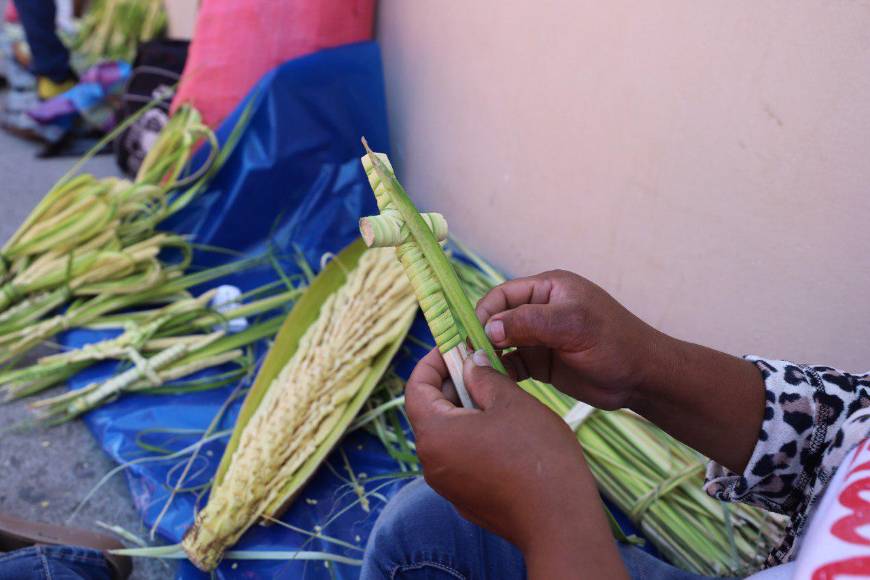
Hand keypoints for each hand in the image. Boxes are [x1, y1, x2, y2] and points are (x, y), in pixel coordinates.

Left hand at [405, 348, 626, 578]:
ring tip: (500, 395)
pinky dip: (475, 437)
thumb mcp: (510, 402)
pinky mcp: (466, 499)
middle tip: (484, 365)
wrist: (559, 521)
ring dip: (467, 410)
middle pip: (431, 410)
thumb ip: (484, 377)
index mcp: (435, 434)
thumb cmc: (536, 456)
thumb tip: (472, 364)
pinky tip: (507, 430)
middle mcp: (431, 462)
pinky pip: (462, 458)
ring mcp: (448, 484)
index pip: (416, 386)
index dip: (434, 361)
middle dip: (454, 383)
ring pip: (449, 434)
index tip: (455, 345)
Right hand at [476, 270, 664, 409]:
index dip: (485, 312)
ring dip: (489, 356)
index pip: (504, 295)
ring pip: (502, 343)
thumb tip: (490, 327)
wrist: (642, 378)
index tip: (474, 334)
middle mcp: (540, 311)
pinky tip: (496, 382)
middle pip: (498, 318)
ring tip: (479, 372)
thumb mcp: (572, 325)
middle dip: (483, 335)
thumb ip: (530, 322)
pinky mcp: (542, 363)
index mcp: (548, 290)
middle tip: (470, 356)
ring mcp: (540, 338)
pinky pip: (512, 364)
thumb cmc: (614, 342)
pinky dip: (501, 372)